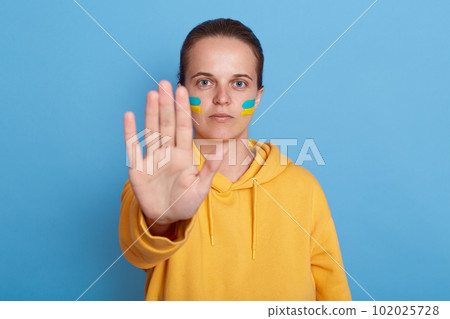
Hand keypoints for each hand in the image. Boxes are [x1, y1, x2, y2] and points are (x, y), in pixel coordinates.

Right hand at [123, 80, 226, 228]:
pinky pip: (133, 147)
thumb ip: (210, 169)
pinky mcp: (137, 168)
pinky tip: (129, 116)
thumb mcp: (201, 188)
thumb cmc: (186, 203)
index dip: (183, 109)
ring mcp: (151, 158)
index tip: (182, 91)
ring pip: (151, 130)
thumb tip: (223, 150)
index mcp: (183, 155)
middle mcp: (167, 152)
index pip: (183, 127)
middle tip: (164, 83)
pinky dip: (130, 132)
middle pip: (166, 124)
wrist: (167, 218)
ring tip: (151, 94)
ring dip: (150, 113)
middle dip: (166, 104)